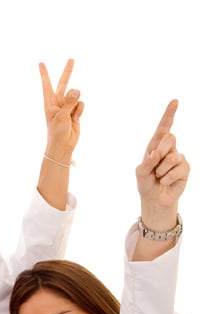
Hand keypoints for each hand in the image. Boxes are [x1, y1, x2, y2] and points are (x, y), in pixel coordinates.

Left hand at [40, 60, 82, 161]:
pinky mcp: (75, 110)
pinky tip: (75, 119)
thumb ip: (69, 102)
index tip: (40, 63)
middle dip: (68, 71)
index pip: (47, 84)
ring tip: (70, 116)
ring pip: (76, 95)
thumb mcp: (61, 116)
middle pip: (64, 83)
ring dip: (76, 105)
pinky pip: (81, 104)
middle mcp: (58, 101)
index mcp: (49, 102)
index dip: (44, 73)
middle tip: (71, 59)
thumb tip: (77, 90)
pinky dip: (80, 111)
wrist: (63, 144)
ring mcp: (67, 105)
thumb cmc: (57, 132)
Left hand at [136, 100, 187, 218]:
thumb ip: (146, 162)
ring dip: (161, 170)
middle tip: (155, 166)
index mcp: (155, 146)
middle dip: (160, 152)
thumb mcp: (141, 173)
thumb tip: (156, 152)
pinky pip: (177, 170)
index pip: (163, 128)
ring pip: (172, 157)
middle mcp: (168, 149)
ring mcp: (178, 157)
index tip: (175, 101)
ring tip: (159, 177)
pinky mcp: (185, 168)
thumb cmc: (146, 183)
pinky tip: (165, 182)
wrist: (155, 199)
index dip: (169, 115)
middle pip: (169, 138)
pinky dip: (167, 178)